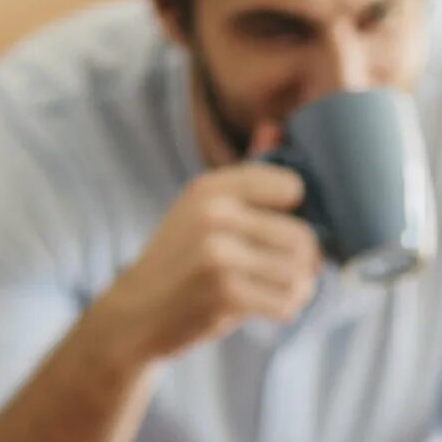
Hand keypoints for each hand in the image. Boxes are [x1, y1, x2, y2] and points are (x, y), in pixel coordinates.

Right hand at [99, 157, 319, 356]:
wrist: (136, 311)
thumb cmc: (181, 262)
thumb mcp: (200, 211)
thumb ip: (243, 184)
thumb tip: (277, 129)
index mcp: (212, 187)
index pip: (291, 186)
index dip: (296, 214)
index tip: (279, 233)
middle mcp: (215, 213)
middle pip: (302, 236)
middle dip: (305, 262)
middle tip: (289, 273)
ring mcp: (218, 253)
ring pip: (298, 272)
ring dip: (299, 289)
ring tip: (281, 292)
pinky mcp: (225, 292)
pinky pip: (285, 302)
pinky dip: (285, 309)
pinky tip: (270, 308)